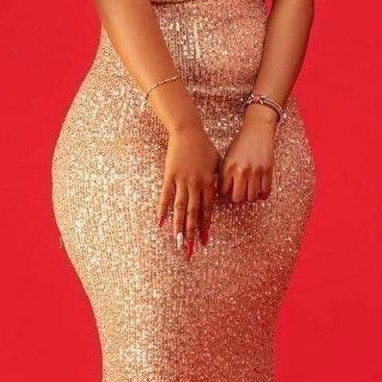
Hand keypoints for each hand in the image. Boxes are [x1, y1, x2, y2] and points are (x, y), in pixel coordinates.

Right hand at [156, 122, 221, 257]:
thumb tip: (220, 193)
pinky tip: (160, 223)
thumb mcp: (217, 162)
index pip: (207, 210)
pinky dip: (162, 209)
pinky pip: (165, 196)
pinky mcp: (169, 176)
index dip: (205, 226)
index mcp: (209, 183)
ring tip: (177, 241)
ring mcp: (182, 181)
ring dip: (178, 226)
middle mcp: (196, 185)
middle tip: (190, 249)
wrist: (189, 132)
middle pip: (193, 213)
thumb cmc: (204, 146)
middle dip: (192, 233)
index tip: (204, 241)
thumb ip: (218, 179)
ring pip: (180, 208)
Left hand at [220, 104, 277, 202]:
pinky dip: (262, 195)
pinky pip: (265, 191)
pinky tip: (260, 191)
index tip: (229, 190)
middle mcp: (241, 170)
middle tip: (240, 193)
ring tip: (250, 191)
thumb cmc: (241, 142)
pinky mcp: (267, 171)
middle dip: (238, 198)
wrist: (257, 129)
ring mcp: (255, 171)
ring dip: (250, 197)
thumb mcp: (228, 156)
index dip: (226, 193)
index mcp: (229, 166)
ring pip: (252, 198)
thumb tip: (223, 190)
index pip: (224, 191)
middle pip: (237, 198)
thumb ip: (225, 172)